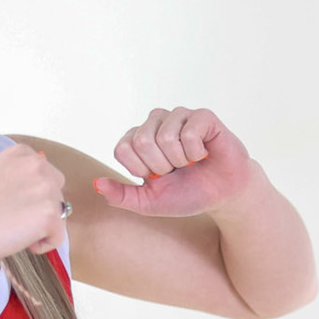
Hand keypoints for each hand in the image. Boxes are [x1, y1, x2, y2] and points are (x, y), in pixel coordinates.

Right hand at [0, 143, 67, 262]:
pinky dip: (43, 245)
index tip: (15, 204)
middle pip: (56, 191)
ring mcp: (47, 189)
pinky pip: (57, 236)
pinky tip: (22, 243)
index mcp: (23, 153)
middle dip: (42, 207)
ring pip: (58, 214)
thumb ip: (14, 174)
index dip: (32, 193)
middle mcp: (38, 165)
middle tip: (17, 220)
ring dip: (41, 226)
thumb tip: (29, 189)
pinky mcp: (51, 215)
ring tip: (15, 231)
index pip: (44, 173)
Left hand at [97, 107, 256, 217]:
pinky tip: (204, 154)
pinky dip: (196, 153)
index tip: (157, 177)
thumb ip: (122, 196)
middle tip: (177, 170)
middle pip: (142, 141)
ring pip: (166, 136)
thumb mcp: (149, 202)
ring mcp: (179, 116)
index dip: (141, 170)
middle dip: (161, 166)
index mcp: (139, 138)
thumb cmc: (187, 194)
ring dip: (180, 160)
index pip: (123, 148)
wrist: (223, 195)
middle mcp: (156, 122)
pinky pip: (190, 132)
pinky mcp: (203, 116)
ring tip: (190, 162)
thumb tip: (96, 184)